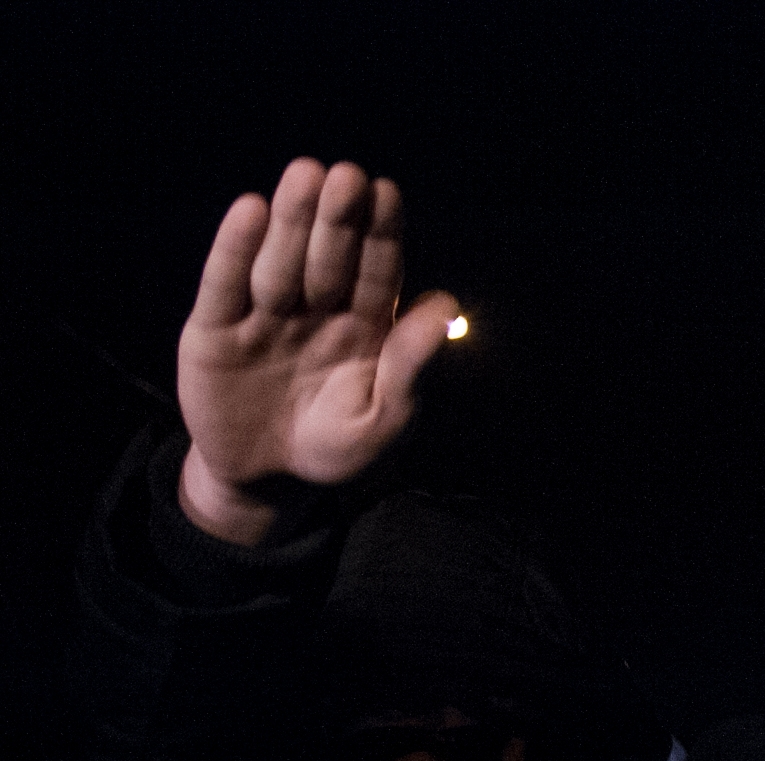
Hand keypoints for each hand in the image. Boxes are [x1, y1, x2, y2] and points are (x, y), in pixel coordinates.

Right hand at [176, 159, 459, 544]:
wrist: (267, 480)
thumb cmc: (336, 449)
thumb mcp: (382, 421)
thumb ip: (410, 367)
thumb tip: (448, 309)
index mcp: (365, 326)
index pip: (377, 272)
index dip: (381, 233)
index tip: (387, 193)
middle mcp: (315, 309)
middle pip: (329, 257)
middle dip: (338, 218)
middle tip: (346, 176)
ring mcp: (263, 315)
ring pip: (281, 261)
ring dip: (293, 220)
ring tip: (305, 174)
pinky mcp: (214, 330)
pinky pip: (225, 285)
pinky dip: (235, 249)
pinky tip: (250, 211)